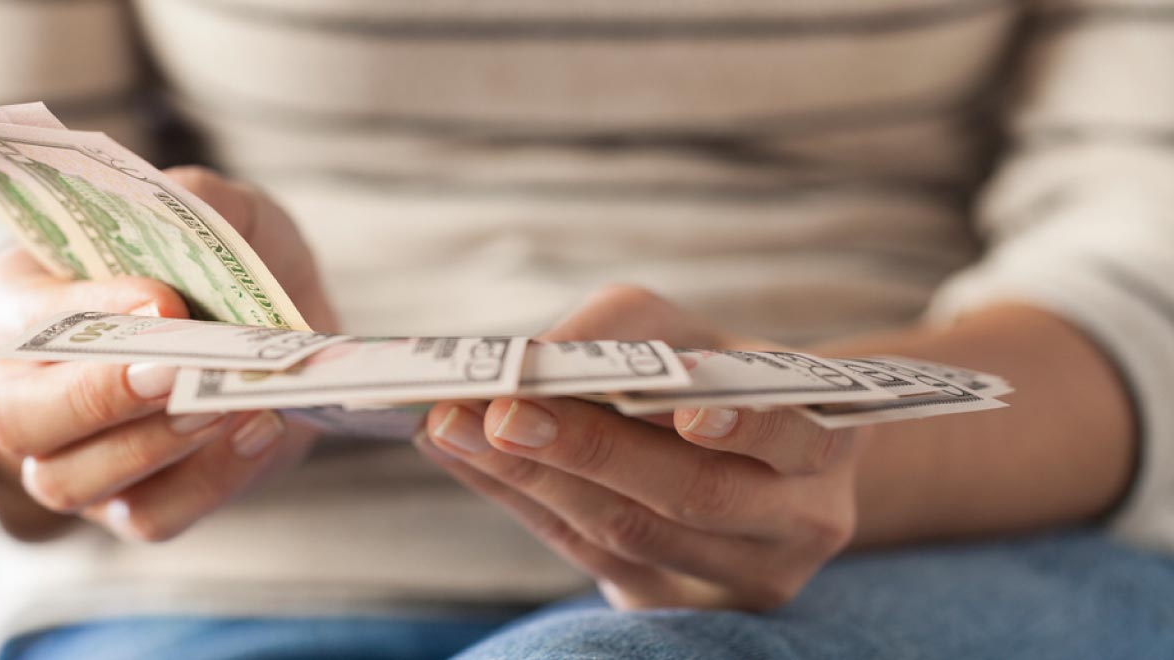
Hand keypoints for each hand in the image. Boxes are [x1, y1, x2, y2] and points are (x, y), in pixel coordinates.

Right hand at [0, 167, 331, 540]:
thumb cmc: (215, 266)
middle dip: (97, 395)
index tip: (162, 297)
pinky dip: (206, 480)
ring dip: (149, 445)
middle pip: (15, 418)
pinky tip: (257, 428)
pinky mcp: (133, 507)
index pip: (25, 315)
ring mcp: (72, 462)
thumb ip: (199, 201)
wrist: (266, 334)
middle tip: (175, 367)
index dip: (88, 309)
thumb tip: (194, 215)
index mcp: (20, 305)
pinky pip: (150, 516)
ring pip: (68, 480)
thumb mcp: (215, 211)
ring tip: (222, 404)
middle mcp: (25, 393)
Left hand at [416, 285, 860, 610]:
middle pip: (695, 495)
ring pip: (631, 535)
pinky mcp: (674, 608)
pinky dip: (519, 500)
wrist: (746, 463)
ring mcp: (736, 579)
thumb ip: (619, 330)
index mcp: (830, 438)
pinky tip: (463, 456)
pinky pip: (586, 555)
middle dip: (591, 450)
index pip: (792, 432)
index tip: (680, 401)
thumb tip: (527, 359)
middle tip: (503, 412)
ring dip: (531, 478)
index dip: (741, 422)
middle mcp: (800, 522)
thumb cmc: (708, 371)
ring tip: (455, 427)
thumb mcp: (685, 329)